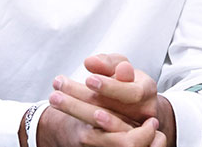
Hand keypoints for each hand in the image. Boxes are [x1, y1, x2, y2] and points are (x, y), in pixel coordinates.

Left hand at [49, 54, 174, 144]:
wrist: (132, 109)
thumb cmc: (124, 82)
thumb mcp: (120, 66)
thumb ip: (108, 63)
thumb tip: (91, 63)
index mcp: (147, 92)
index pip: (132, 94)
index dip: (111, 88)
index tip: (89, 79)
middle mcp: (143, 116)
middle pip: (112, 113)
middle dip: (82, 98)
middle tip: (58, 83)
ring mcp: (132, 132)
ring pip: (101, 130)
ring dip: (75, 111)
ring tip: (55, 97)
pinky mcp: (119, 142)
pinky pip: (97, 139)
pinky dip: (81, 126)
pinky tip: (65, 110)